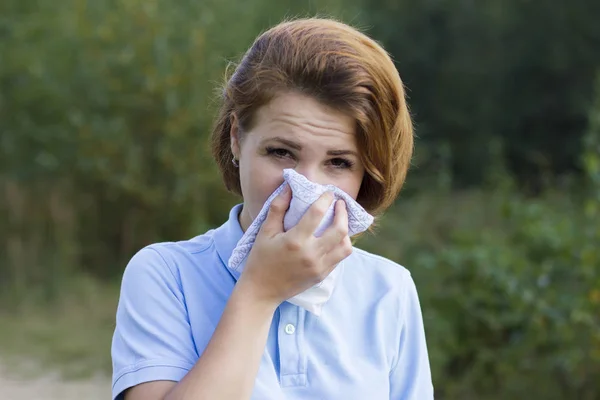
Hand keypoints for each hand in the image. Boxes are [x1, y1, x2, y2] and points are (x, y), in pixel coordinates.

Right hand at [236, 185, 352, 306]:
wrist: (262, 291)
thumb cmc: (261, 259)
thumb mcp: (265, 232)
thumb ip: (278, 208)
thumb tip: (289, 187)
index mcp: (295, 240)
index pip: (317, 213)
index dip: (326, 199)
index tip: (328, 193)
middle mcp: (311, 254)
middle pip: (339, 230)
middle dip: (343, 213)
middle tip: (340, 204)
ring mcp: (319, 267)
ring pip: (345, 246)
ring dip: (345, 231)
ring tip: (339, 223)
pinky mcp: (322, 275)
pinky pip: (340, 258)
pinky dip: (341, 245)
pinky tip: (334, 238)